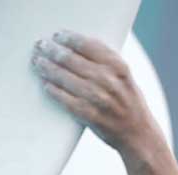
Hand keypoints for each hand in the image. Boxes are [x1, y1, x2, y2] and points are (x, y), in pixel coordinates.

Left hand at [30, 30, 161, 157]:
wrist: (139, 135)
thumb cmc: (130, 103)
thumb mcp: (125, 77)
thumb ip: (106, 62)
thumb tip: (77, 47)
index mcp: (118, 66)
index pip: (87, 45)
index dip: (68, 38)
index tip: (57, 36)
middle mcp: (107, 80)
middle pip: (71, 59)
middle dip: (52, 50)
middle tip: (41, 46)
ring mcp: (97, 98)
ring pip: (64, 77)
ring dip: (47, 68)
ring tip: (38, 63)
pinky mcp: (89, 115)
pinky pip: (64, 99)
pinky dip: (53, 90)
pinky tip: (46, 84)